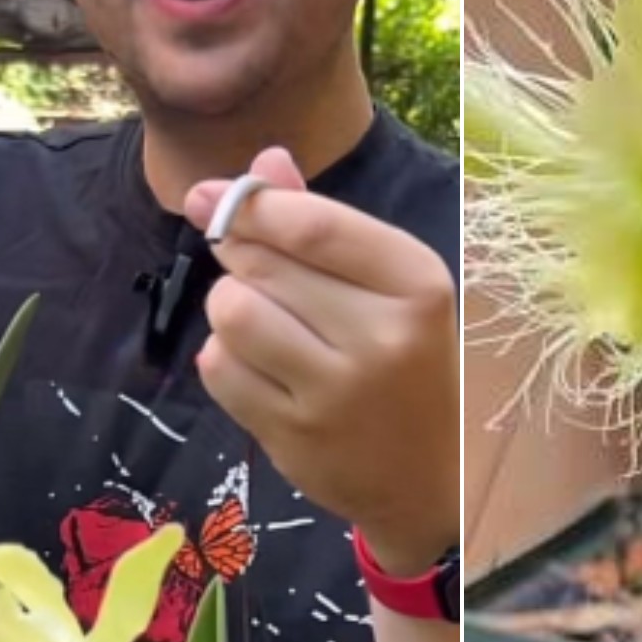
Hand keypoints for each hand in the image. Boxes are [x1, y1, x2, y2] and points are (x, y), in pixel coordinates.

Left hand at [184, 149, 458, 573]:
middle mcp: (383, 338)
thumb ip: (324, 222)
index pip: (314, 227)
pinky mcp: (294, 437)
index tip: (210, 196)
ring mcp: (336, 394)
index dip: (251, 204)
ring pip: (232, 314)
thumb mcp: (390, 287)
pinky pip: (219, 368)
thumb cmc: (408, 363)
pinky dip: (224, 357)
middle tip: (251, 268)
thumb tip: (261, 163)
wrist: (431, 479)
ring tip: (258, 321)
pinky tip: (258, 366)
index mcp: (418, 285)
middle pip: (262, 265)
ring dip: (229, 308)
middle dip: (239, 256)